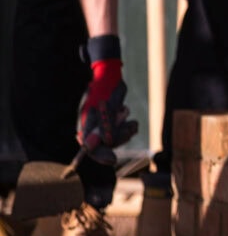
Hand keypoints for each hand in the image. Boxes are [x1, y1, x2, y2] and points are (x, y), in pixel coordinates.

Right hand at [78, 36, 138, 164]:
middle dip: (120, 138)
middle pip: (107, 144)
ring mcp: (105, 125)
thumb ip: (104, 125)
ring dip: (126, 131)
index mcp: (87, 126)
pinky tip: (131, 120)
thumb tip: (103, 142)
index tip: (112, 160)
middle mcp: (95, 127)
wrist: (111, 76)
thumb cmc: (105, 89)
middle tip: (130, 128)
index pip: (91, 148)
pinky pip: (124, 130)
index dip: (100, 156)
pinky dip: (130, 126)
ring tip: (130, 121)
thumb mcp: (105, 107)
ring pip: (118, 138)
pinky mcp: (115, 121)